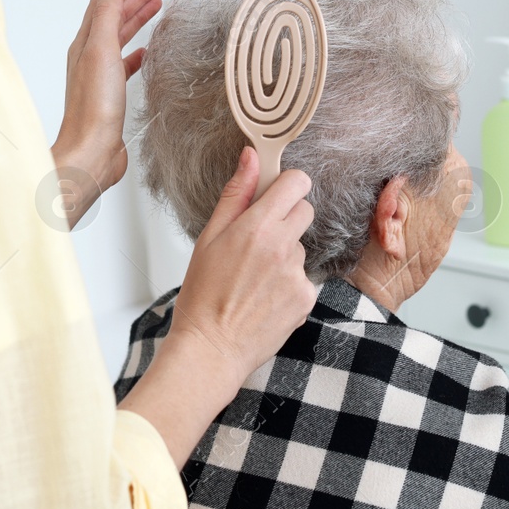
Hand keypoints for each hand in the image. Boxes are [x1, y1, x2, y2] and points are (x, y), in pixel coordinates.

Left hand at [51, 0, 164, 226]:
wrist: (91, 153)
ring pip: (122, 35)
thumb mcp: (101, 50)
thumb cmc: (94, 109)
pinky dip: (138, 50)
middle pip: (115, 14)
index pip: (106, 0)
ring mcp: (101, 75)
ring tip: (157, 4)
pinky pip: (126, 62)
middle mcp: (91, 56)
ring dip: (138, 17)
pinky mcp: (111, 95)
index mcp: (86, 42)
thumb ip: (107, 15)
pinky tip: (147, 50)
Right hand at [119, 147, 318, 466]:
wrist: (211, 349)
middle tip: (258, 241)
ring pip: (300, 248)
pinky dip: (289, 284)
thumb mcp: (209, 238)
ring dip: (284, 255)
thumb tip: (250, 159)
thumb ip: (236, 195)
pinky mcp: (306, 298)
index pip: (297, 183)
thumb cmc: (203, 296)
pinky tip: (265, 298)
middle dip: (286, 218)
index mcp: (257, 228)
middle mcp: (283, 248)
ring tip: (254, 279)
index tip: (277, 193)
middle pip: (304, 211)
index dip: (288, 185)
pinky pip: (304, 278)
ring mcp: (297, 275)